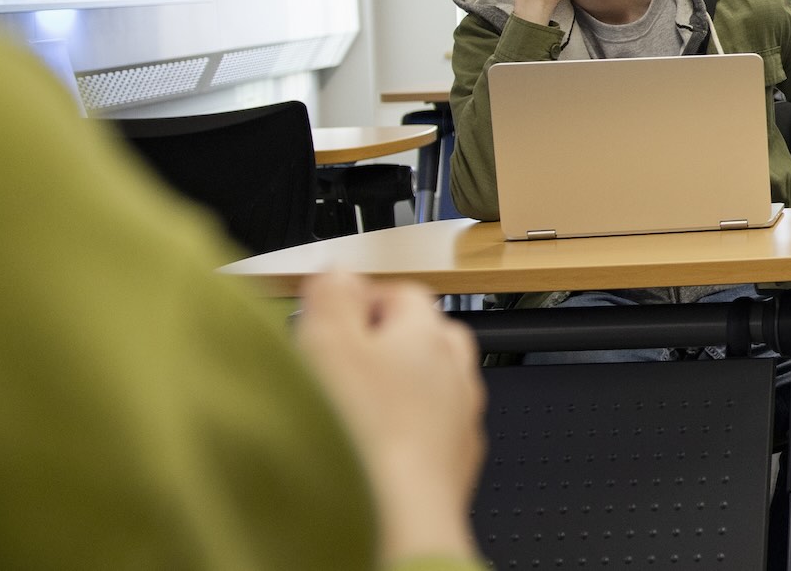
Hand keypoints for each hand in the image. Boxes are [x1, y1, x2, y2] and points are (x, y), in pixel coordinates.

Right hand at [295, 271, 485, 565]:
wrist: (401, 516)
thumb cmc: (368, 436)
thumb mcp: (328, 344)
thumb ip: (333, 297)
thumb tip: (340, 272)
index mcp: (430, 335)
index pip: (406, 292)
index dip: (364, 297)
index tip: (333, 313)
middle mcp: (457, 373)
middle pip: (427, 338)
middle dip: (388, 342)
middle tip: (343, 358)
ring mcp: (462, 421)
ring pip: (434, 389)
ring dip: (401, 391)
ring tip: (357, 407)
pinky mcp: (456, 467)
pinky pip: (433, 436)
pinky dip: (408, 435)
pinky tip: (375, 450)